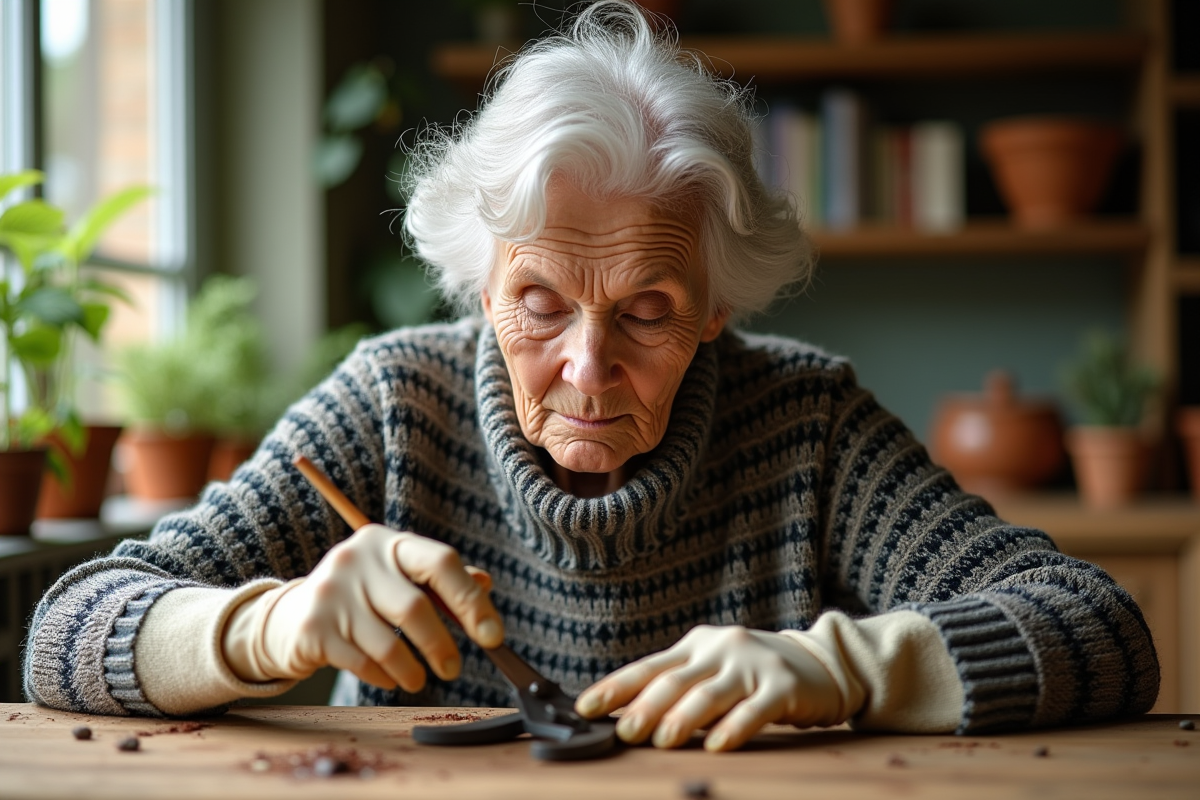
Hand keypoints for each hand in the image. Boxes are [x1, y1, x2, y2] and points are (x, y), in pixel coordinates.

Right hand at [223, 524, 503, 691]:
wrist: (290, 618)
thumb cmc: (361, 597)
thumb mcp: (398, 577)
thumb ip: (441, 580)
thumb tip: (485, 584)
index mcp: (387, 542)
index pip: (440, 562)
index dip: (471, 601)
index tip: (492, 636)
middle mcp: (357, 559)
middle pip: (414, 607)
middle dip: (441, 645)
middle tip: (454, 669)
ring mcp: (332, 592)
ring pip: (388, 644)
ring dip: (412, 670)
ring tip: (419, 679)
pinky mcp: (314, 628)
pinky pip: (362, 663)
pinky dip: (384, 677)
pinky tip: (389, 678)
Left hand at [574, 625, 863, 751]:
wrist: (821, 662)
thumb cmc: (753, 673)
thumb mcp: (711, 670)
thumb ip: (677, 688)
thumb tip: (625, 718)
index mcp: (695, 645)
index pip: (648, 667)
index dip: (616, 688)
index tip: (586, 707)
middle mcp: (720, 649)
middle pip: (675, 680)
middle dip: (646, 707)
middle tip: (625, 731)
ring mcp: (752, 664)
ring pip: (710, 693)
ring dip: (683, 718)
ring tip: (663, 741)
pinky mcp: (783, 686)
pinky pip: (754, 710)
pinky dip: (733, 728)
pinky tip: (717, 745)